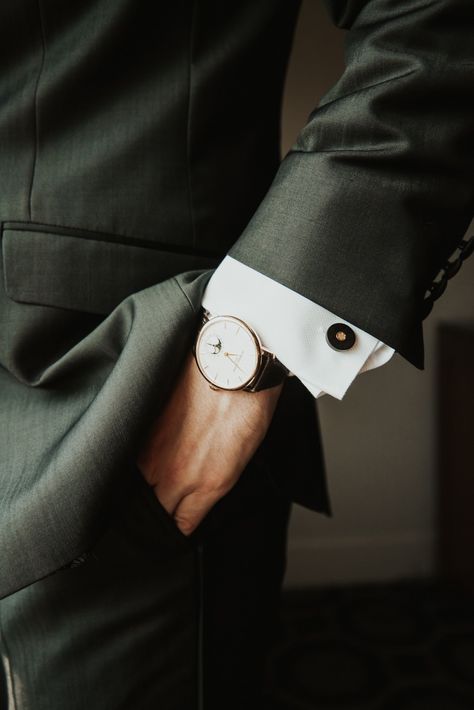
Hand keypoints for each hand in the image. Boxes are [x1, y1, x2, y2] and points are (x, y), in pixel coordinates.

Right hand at [136, 351, 282, 534]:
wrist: (233, 359)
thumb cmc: (250, 404)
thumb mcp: (241, 456)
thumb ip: (211, 483)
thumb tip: (192, 496)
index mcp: (205, 485)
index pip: (179, 525)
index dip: (173, 527)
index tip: (172, 522)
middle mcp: (172, 474)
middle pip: (151, 512)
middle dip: (153, 514)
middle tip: (154, 506)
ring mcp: (150, 450)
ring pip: (131, 488)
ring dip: (134, 491)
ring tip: (138, 485)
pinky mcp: (138, 425)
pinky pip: (125, 458)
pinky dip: (126, 463)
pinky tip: (128, 460)